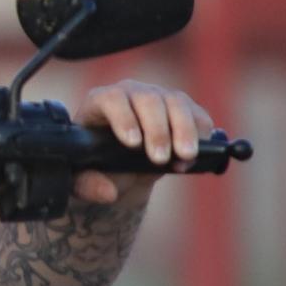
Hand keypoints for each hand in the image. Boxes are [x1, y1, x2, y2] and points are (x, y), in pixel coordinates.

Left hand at [74, 78, 213, 206]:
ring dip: (184, 130)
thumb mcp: (85, 179)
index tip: (132, 144)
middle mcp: (131, 94)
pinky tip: (191, 157)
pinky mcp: (184, 111)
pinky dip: (200, 135)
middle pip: (148, 99)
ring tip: (184, 157)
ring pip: (177, 103)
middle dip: (157, 130)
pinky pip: (198, 116)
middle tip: (159, 158)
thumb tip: (107, 192)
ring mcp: (159, 98)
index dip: (124, 118)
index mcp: (100, 102)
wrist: (122, 170)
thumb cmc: (97, 167)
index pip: (112, 99)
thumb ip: (89, 185)